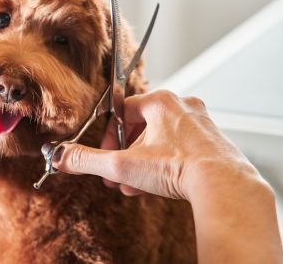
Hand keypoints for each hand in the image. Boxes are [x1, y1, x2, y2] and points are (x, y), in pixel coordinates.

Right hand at [52, 90, 264, 200]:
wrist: (224, 186)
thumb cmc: (177, 167)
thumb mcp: (122, 164)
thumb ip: (88, 160)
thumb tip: (62, 157)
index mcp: (160, 101)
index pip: (123, 110)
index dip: (110, 136)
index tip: (107, 156)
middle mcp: (182, 106)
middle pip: (141, 127)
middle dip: (126, 154)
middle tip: (118, 174)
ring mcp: (200, 123)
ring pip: (161, 140)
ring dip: (143, 162)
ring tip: (135, 185)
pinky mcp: (212, 141)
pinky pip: (180, 148)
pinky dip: (165, 164)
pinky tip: (157, 185)